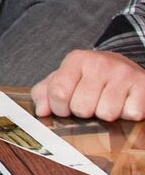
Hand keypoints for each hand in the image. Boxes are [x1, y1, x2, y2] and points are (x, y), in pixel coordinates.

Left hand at [30, 49, 144, 121]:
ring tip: (108, 102)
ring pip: (106, 114)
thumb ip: (45, 92)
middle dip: (84, 112)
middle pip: (81, 107)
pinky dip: (127, 114)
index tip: (65, 108)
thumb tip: (41, 111)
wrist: (126, 69)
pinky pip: (130, 114)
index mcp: (76, 60)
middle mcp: (99, 63)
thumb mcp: (65, 79)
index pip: (58, 92)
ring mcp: (122, 73)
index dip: (59, 108)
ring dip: (106, 114)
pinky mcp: (142, 84)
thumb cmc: (91, 78)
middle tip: (91, 103)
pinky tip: (125, 103)